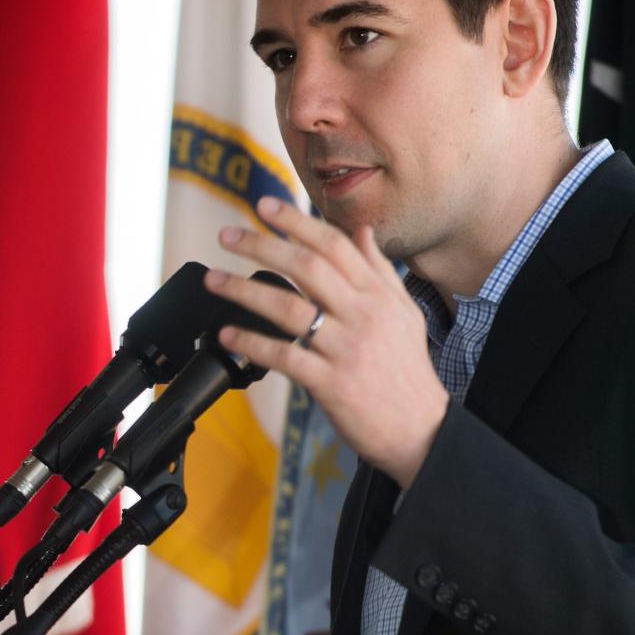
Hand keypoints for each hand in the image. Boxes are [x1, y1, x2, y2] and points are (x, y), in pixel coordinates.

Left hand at [206, 197, 448, 487]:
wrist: (421, 428)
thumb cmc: (407, 371)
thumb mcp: (404, 313)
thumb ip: (380, 271)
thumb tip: (363, 231)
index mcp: (377, 295)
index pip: (334, 245)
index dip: (297, 221)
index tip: (265, 205)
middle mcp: (362, 316)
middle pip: (306, 268)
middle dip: (262, 245)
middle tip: (227, 234)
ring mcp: (346, 350)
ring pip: (289, 308)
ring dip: (244, 290)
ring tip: (213, 279)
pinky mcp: (331, 383)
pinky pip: (284, 357)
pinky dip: (252, 343)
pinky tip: (228, 334)